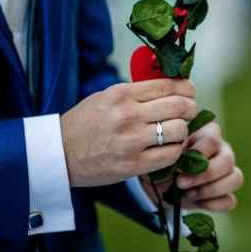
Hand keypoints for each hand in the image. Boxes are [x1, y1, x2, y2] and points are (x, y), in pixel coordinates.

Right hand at [61, 80, 197, 186]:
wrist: (59, 153)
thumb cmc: (85, 122)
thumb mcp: (106, 96)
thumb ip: (136, 91)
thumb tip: (171, 85)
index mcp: (122, 94)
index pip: (168, 85)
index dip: (187, 88)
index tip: (189, 92)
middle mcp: (128, 115)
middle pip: (180, 106)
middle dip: (192, 108)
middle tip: (191, 111)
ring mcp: (131, 142)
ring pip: (179, 131)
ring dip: (184, 130)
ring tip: (178, 131)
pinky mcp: (133, 166)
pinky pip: (170, 156)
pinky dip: (176, 151)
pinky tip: (169, 148)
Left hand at [142, 122, 243, 211]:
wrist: (155, 179)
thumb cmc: (162, 159)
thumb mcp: (164, 151)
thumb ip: (174, 152)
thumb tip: (181, 164)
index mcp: (208, 134)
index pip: (213, 141)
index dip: (198, 155)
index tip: (179, 166)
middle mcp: (222, 150)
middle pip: (228, 161)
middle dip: (204, 175)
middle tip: (180, 183)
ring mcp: (227, 172)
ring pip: (236, 179)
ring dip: (210, 190)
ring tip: (187, 194)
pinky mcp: (224, 194)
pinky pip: (230, 201)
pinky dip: (212, 204)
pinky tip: (194, 201)